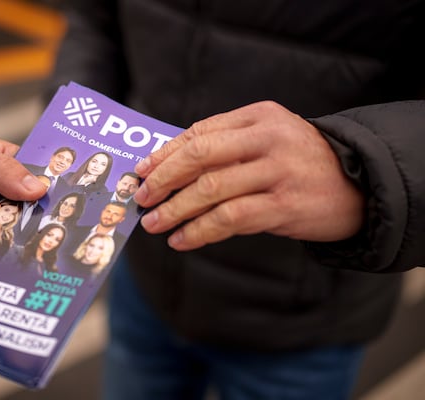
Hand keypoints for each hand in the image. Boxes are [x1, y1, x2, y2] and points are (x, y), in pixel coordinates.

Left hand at [0, 133, 47, 265]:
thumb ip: (2, 170)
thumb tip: (38, 188)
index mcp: (7, 170)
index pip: (40, 185)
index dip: (50, 199)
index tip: (60, 214)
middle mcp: (0, 199)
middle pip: (27, 222)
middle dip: (24, 236)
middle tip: (20, 244)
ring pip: (1, 246)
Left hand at [134, 101, 364, 250]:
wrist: (360, 186)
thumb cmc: (301, 163)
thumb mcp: (268, 139)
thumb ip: (227, 147)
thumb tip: (169, 169)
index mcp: (259, 116)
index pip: (200, 132)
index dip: (165, 153)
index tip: (141, 171)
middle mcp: (267, 139)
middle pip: (200, 156)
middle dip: (163, 179)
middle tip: (142, 197)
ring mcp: (277, 172)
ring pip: (210, 190)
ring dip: (175, 210)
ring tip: (153, 224)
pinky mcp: (284, 206)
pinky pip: (230, 219)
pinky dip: (199, 231)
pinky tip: (182, 240)